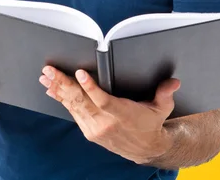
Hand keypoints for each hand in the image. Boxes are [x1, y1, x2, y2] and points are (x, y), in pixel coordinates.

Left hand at [39, 66, 179, 164]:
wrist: (145, 149)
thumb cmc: (151, 123)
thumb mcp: (162, 108)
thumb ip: (165, 93)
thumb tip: (173, 81)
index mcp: (122, 114)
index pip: (102, 100)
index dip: (90, 87)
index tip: (80, 73)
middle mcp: (105, 122)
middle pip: (81, 101)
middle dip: (63, 83)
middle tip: (50, 70)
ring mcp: (95, 128)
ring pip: (73, 105)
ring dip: (58, 89)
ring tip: (45, 75)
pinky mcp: (89, 130)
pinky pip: (72, 112)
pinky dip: (61, 99)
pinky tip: (51, 89)